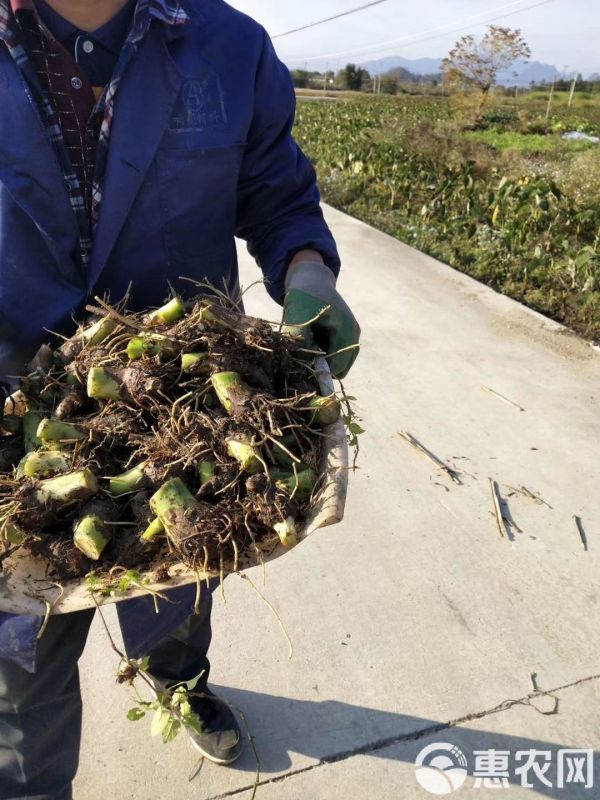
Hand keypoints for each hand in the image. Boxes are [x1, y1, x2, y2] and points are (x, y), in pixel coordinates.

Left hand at [283, 260, 359, 378]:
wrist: (311, 280)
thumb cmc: (303, 297)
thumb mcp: (297, 314)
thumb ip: (299, 337)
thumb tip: (303, 360)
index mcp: (346, 328)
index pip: (339, 365)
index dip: (321, 372)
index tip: (303, 368)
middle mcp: (354, 333)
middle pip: (342, 367)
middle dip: (323, 369)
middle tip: (304, 359)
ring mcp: (353, 335)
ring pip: (340, 363)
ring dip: (324, 363)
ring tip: (308, 348)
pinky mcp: (348, 336)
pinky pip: (338, 356)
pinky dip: (325, 357)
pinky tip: (313, 345)